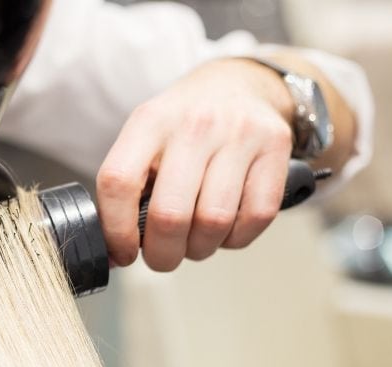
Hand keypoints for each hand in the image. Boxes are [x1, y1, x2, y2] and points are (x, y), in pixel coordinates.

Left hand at [96, 58, 294, 271]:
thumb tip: (115, 251)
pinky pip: (255, 217)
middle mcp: (194, 123)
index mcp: (149, 121)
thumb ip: (130, 188)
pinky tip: (225, 228)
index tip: (122, 253)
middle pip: (169, 215)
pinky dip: (235, 238)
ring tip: (194, 241)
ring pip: (213, 222)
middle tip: (162, 257)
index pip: (118, 182)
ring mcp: (239, 133)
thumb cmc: (183, 127)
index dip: (116, 230)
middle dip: (162, 254)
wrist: (238, 84)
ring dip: (200, 248)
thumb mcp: (146, 139)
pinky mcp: (276, 146)